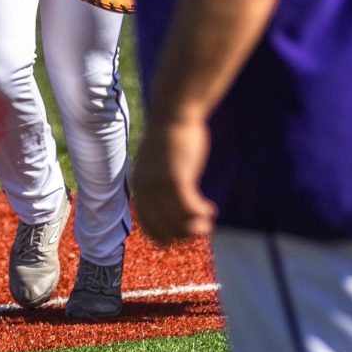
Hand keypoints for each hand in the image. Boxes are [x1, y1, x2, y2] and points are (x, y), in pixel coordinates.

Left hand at [132, 120, 216, 245]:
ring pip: (178, 221)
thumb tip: (168, 203)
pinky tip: (211, 210)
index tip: (181, 238)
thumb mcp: (158, 163)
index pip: (148, 226)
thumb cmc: (170, 136)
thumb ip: (159, 183)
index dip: (166, 237)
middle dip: (184, 235)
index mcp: (140, 186)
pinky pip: (190, 208)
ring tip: (207, 223)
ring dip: (196, 227)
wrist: (174, 113)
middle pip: (165, 228)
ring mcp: (160, 184)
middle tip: (201, 229)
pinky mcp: (177, 177)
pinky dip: (202, 213)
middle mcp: (146, 188)